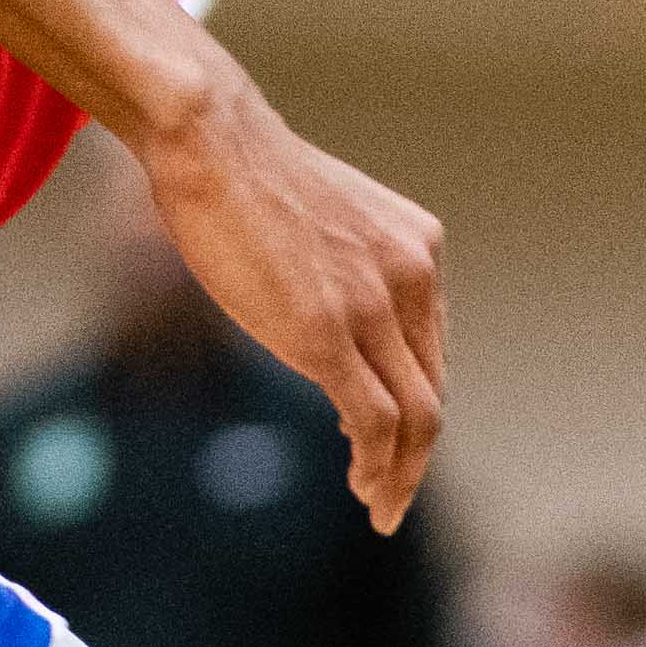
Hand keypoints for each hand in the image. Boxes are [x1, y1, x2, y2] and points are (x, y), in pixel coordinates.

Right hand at [132, 73, 449, 522]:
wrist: (212, 138)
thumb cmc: (247, 175)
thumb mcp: (324, 223)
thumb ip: (346, 269)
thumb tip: (325, 314)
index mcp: (420, 249)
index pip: (431, 351)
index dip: (416, 406)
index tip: (395, 443)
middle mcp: (413, 277)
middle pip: (433, 390)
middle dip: (417, 455)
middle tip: (392, 497)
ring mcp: (374, 306)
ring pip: (416, 416)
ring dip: (400, 474)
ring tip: (380, 508)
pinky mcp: (328, 333)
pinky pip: (374, 419)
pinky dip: (377, 464)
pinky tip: (363, 486)